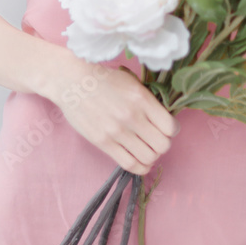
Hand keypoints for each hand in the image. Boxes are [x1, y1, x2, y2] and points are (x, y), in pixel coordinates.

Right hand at [48, 53, 179, 174]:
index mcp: (141, 98)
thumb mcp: (131, 81)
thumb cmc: (104, 78)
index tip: (167, 128)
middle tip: (155, 139)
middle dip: (163, 144)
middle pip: (162, 145)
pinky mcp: (104, 143)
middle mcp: (132, 116)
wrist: (73, 82)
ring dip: (152, 156)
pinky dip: (140, 166)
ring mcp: (117, 132)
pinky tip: (139, 160)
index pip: (170, 127)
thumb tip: (163, 120)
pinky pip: (130, 164)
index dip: (172, 130)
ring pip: (149, 157)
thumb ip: (148, 100)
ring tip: (146, 148)